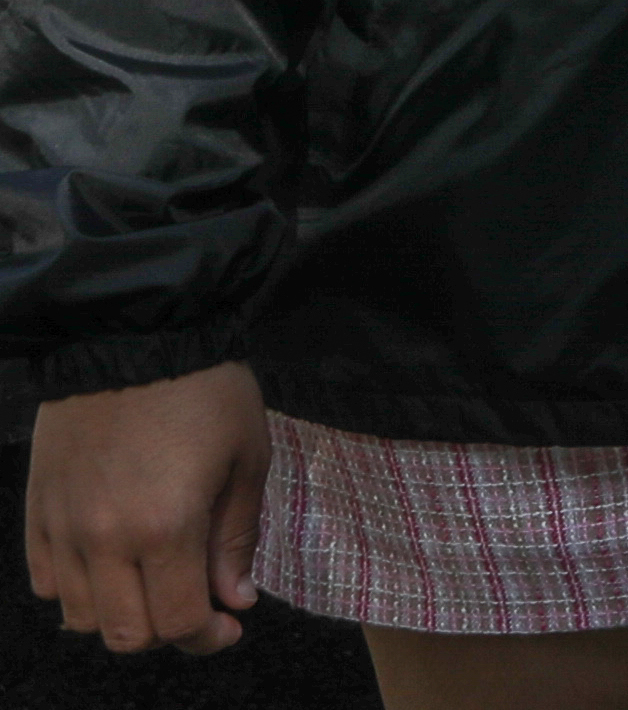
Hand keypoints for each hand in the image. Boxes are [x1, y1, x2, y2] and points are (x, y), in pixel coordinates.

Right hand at [26, 363, 265, 656]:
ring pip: (80, 616)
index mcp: (165, 528)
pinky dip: (75, 588)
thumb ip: (237, 539)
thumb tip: (235, 601)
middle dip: (166, 633)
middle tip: (195, 606)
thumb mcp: (245, 458)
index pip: (178, 622)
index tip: (228, 627)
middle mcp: (103, 539)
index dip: (207, 639)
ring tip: (152, 582)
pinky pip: (45, 580)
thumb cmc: (205, 390)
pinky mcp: (36, 510)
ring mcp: (61, 527)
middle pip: (125, 633)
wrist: (133, 334)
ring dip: (120, 614)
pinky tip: (108, 562)